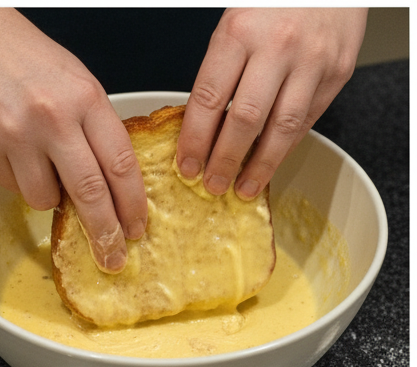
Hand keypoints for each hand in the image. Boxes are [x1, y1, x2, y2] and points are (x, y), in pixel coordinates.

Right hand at [0, 8, 146, 272]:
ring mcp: (14, 136)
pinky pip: (10, 186)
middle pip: (90, 192)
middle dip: (104, 231)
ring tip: (39, 165)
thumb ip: (91, 126)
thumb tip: (104, 181)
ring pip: (43, 198)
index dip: (132, 203)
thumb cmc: (22, 55)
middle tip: (112, 256)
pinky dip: (16, 178)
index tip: (136, 227)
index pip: (119, 163)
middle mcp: (51, 118)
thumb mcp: (73, 80)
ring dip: (48, 195)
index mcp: (83, 97)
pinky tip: (11, 150)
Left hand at [177, 7, 367, 197]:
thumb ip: (219, 73)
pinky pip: (307, 120)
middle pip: (245, 120)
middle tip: (213, 185)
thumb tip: (200, 130)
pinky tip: (270, 163)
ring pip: (282, 128)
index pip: (209, 100)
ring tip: (243, 187)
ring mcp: (313, 59)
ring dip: (260, 166)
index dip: (195, 141)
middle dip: (225, 161)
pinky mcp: (339, 70)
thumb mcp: (234, 25)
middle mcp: (278, 45)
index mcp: (240, 32)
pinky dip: (285, 148)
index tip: (187, 167)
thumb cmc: (274, 1)